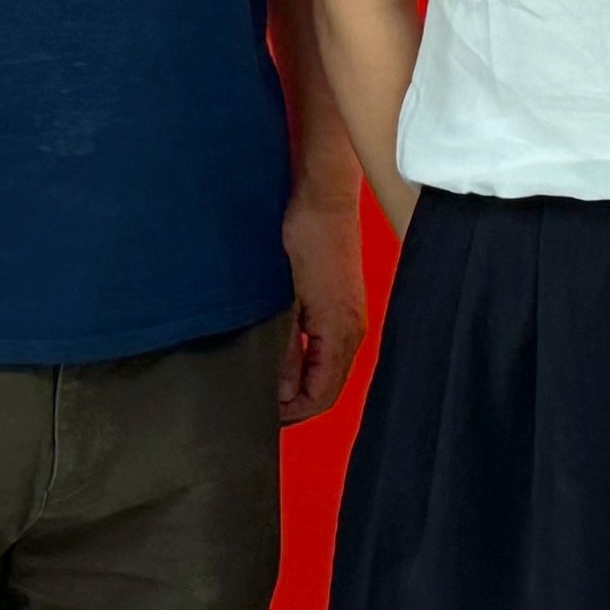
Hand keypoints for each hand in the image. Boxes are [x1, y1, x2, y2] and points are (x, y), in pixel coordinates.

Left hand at [279, 181, 365, 423]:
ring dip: (299, 380)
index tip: (258, 414)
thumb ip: (284, 350)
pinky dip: (306, 360)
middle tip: (256, 403)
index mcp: (341, 334)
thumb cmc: (305, 239)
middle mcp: (353, 330)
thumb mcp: (285, 299)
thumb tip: (280, 393)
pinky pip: (327, 347)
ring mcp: (351, 316)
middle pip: (327, 387)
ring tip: (264, 382)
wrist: (322, 195)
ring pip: (327, 368)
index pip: (322, 396)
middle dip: (295, 402)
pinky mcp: (343, 302)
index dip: (290, 413)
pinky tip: (281, 354)